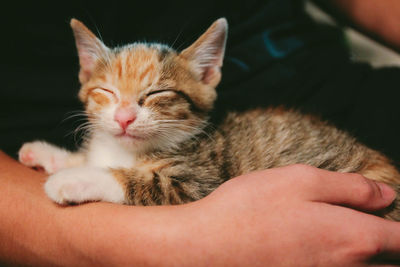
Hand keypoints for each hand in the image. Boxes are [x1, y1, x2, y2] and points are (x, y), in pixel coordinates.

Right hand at [184, 165, 399, 265]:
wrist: (205, 249)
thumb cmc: (250, 209)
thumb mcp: (301, 180)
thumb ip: (350, 187)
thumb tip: (386, 195)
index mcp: (353, 237)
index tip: (389, 215)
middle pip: (390, 264)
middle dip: (390, 247)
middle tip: (372, 228)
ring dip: (368, 259)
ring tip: (343, 238)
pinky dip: (339, 263)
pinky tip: (314, 248)